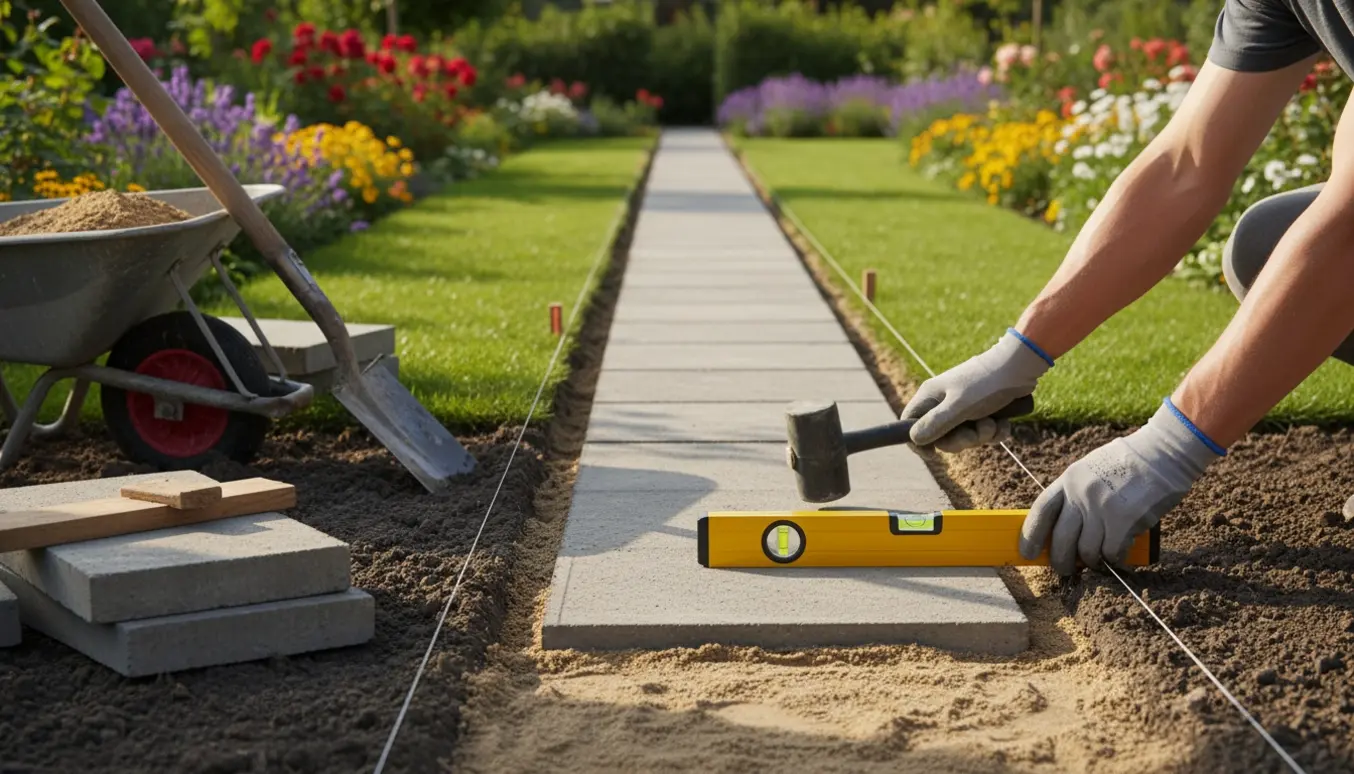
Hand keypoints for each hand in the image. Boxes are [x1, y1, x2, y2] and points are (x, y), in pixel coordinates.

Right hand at [902, 328, 1052, 452]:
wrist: (1021, 367)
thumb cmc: (986, 383)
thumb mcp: (959, 406)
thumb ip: (935, 423)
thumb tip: (914, 439)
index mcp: (931, 396)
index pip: (910, 422)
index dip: (918, 441)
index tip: (933, 453)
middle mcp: (944, 402)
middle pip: (941, 437)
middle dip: (962, 440)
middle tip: (975, 432)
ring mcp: (964, 407)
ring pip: (965, 437)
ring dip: (982, 435)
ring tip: (993, 422)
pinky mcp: (983, 411)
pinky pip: (984, 433)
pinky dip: (995, 432)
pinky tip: (1004, 423)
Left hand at [1019, 399, 1224, 575]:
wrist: (1164, 452)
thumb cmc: (1130, 462)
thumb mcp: (1092, 470)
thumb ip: (1077, 494)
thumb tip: (1067, 529)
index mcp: (1069, 479)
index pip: (1041, 511)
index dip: (1030, 535)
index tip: (1028, 553)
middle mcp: (1080, 494)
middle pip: (1060, 539)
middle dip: (1061, 562)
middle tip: (1067, 570)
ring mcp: (1101, 508)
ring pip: (1087, 551)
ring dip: (1094, 561)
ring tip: (1101, 559)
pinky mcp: (1124, 520)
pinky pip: (1112, 552)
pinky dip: (1115, 558)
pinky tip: (1120, 554)